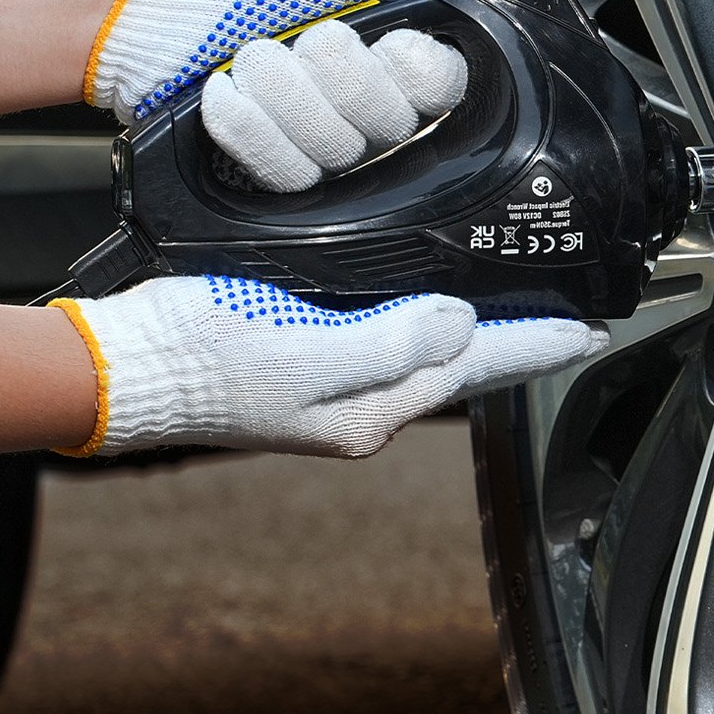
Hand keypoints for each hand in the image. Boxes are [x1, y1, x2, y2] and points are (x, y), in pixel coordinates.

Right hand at [50, 276, 605, 459]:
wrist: (122, 373)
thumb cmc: (198, 361)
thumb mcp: (299, 354)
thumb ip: (386, 344)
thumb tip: (459, 324)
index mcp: (370, 407)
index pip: (477, 368)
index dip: (538, 345)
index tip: (591, 328)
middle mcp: (363, 407)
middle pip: (466, 367)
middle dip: (522, 342)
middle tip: (573, 321)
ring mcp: (336, 390)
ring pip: (433, 356)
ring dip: (482, 334)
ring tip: (523, 311)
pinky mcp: (309, 366)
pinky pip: (392, 344)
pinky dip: (429, 325)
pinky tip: (434, 306)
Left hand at [200, 21, 468, 193]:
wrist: (140, 7)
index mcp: (389, 48)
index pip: (444, 88)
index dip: (415, 70)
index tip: (387, 39)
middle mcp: (361, 101)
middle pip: (390, 126)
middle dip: (335, 73)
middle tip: (305, 39)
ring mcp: (318, 142)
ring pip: (337, 152)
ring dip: (284, 95)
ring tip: (253, 59)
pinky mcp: (274, 171)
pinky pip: (288, 176)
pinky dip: (250, 127)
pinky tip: (227, 94)